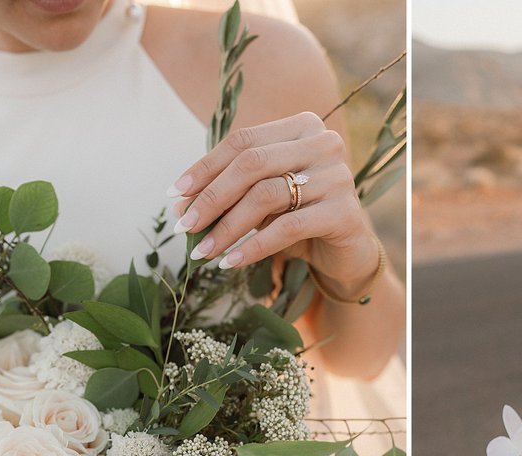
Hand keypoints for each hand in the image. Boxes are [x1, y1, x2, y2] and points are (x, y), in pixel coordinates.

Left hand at [167, 112, 379, 297]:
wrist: (347, 253)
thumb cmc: (300, 218)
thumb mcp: (263, 199)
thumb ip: (231, 191)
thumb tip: (180, 204)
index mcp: (302, 127)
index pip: (243, 141)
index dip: (205, 168)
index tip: (175, 195)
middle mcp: (324, 143)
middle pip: (252, 164)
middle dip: (212, 197)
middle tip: (185, 227)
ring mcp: (338, 176)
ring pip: (267, 195)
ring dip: (228, 226)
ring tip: (204, 250)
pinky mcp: (345, 212)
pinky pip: (288, 227)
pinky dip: (254, 246)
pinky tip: (232, 261)